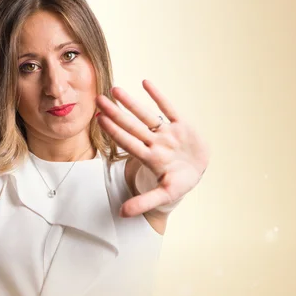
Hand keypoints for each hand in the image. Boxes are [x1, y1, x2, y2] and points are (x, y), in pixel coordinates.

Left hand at [96, 80, 209, 216]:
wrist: (197, 173)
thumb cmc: (178, 184)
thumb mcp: (164, 195)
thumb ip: (143, 202)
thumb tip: (121, 214)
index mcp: (150, 158)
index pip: (128, 142)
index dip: (115, 131)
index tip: (100, 119)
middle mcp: (155, 142)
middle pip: (132, 125)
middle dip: (116, 113)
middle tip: (97, 99)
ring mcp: (167, 133)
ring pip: (147, 114)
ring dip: (131, 102)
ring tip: (115, 90)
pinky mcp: (182, 126)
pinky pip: (169, 108)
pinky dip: (159, 96)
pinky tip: (145, 82)